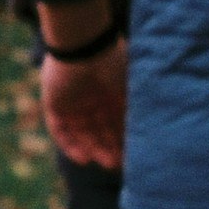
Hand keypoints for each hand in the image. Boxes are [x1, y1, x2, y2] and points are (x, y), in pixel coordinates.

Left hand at [40, 43, 126, 169]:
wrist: (83, 44)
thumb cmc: (113, 63)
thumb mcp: (131, 88)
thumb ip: (137, 109)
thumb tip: (154, 134)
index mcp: (111, 91)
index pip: (117, 122)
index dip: (125, 140)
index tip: (136, 156)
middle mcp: (92, 98)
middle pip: (100, 130)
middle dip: (110, 147)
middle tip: (121, 164)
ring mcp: (72, 102)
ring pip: (82, 133)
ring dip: (93, 149)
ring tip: (107, 162)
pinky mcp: (53, 104)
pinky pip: (60, 129)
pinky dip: (69, 145)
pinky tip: (83, 159)